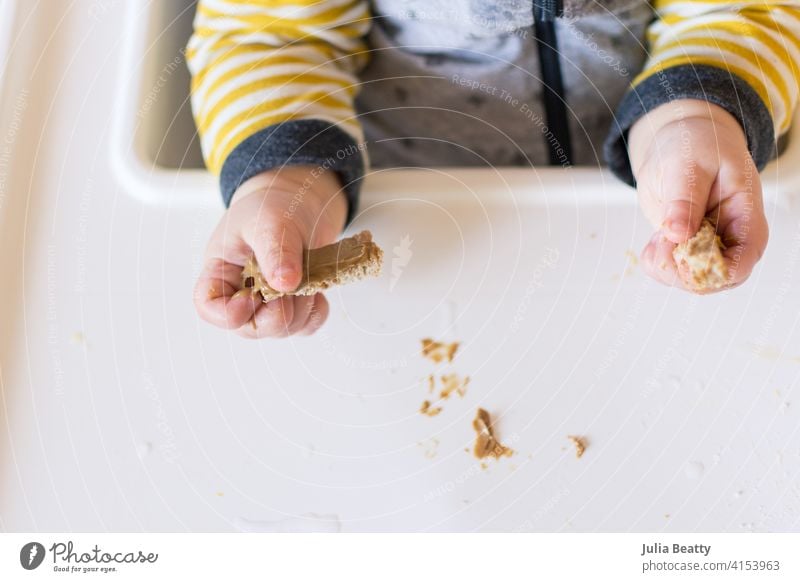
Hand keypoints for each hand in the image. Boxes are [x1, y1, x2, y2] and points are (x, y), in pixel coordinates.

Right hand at [194, 166, 347, 336]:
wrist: (299, 202)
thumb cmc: (272, 206)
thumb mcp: (270, 220)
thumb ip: (275, 250)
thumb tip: (285, 284)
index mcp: (220, 271)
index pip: (209, 308)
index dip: (230, 313)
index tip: (255, 295)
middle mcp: (240, 294)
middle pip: (250, 328)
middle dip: (277, 312)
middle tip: (295, 282)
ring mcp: (267, 305)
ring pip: (281, 330)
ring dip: (301, 309)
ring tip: (307, 275)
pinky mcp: (294, 307)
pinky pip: (306, 326)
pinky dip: (316, 311)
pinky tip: (318, 288)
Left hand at [628, 99, 768, 292]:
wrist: (682, 141)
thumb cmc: (698, 145)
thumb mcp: (689, 163)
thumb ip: (683, 199)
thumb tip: (677, 233)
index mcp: (746, 219)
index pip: (739, 264)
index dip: (709, 269)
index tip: (681, 249)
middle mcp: (731, 240)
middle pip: (712, 280)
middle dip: (680, 270)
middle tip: (659, 241)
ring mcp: (707, 247)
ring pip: (689, 281)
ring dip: (665, 267)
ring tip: (656, 237)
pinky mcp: (685, 248)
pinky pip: (671, 271)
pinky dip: (656, 263)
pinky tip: (653, 242)